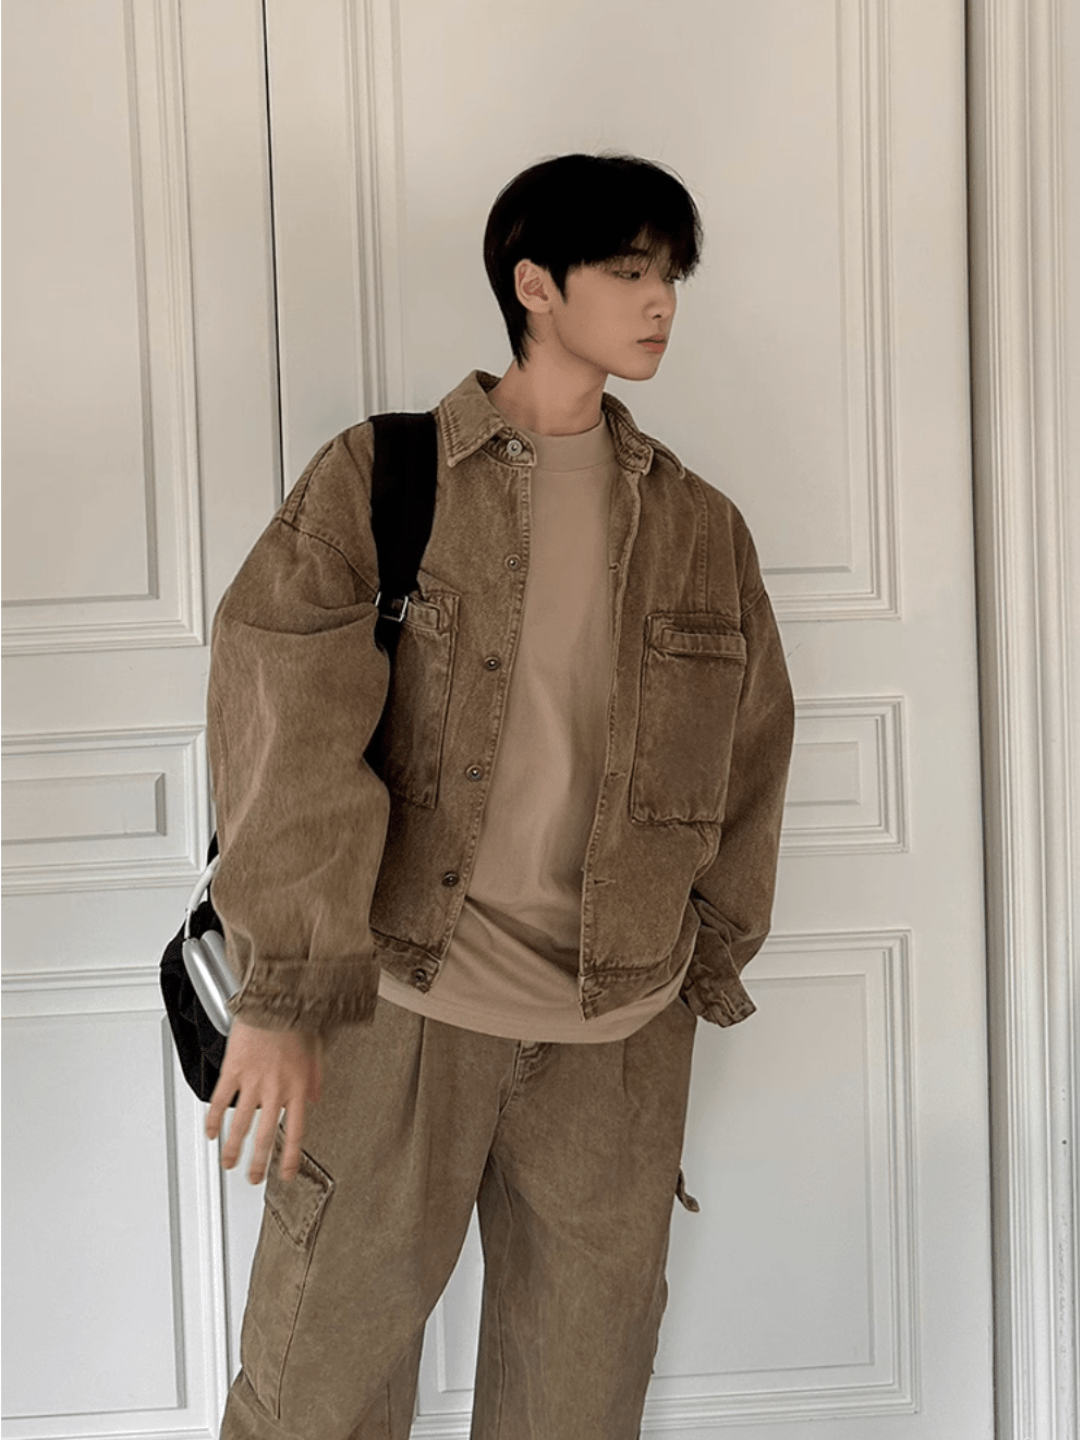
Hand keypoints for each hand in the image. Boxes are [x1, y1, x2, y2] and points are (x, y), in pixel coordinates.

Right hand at [205, 1018, 323, 1184]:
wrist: (277, 999)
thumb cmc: (298, 1021)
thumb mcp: (318, 1052)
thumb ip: (317, 1080)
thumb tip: (316, 1100)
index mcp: (298, 1088)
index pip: (295, 1133)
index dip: (288, 1158)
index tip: (284, 1175)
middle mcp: (275, 1089)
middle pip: (264, 1136)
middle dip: (257, 1163)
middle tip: (253, 1178)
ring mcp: (252, 1081)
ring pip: (240, 1125)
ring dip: (233, 1149)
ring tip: (229, 1163)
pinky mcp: (233, 1070)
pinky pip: (220, 1100)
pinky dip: (212, 1119)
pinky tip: (210, 1132)